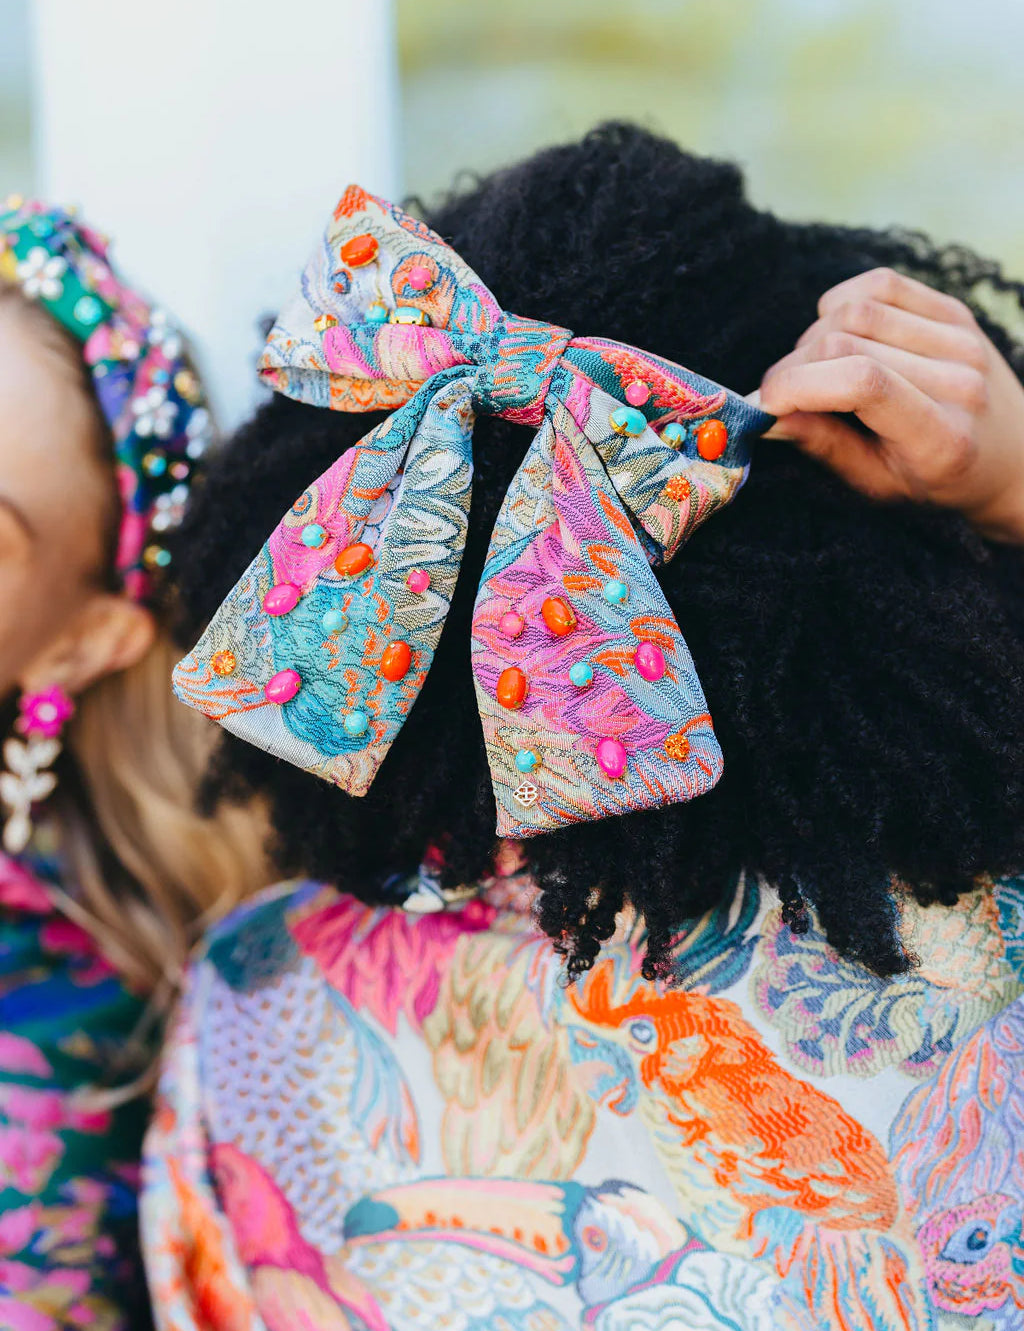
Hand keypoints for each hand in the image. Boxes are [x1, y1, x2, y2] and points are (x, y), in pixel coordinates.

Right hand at [757, 267, 1023, 541]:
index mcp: (940, 437)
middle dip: (793, 367)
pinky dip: (841, 305)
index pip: (863, 383)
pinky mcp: (955, 309)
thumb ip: (826, 447)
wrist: (1012, 456)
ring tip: (812, 369)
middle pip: (847, 343)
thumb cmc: (936, 480)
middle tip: (779, 395)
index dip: (797, 384)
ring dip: (813, 338)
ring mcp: (960, 338)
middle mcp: (957, 379)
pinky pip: (878, 284)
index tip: (765, 403)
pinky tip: (840, 335)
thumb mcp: (878, 484)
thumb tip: (769, 415)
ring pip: (855, 311)